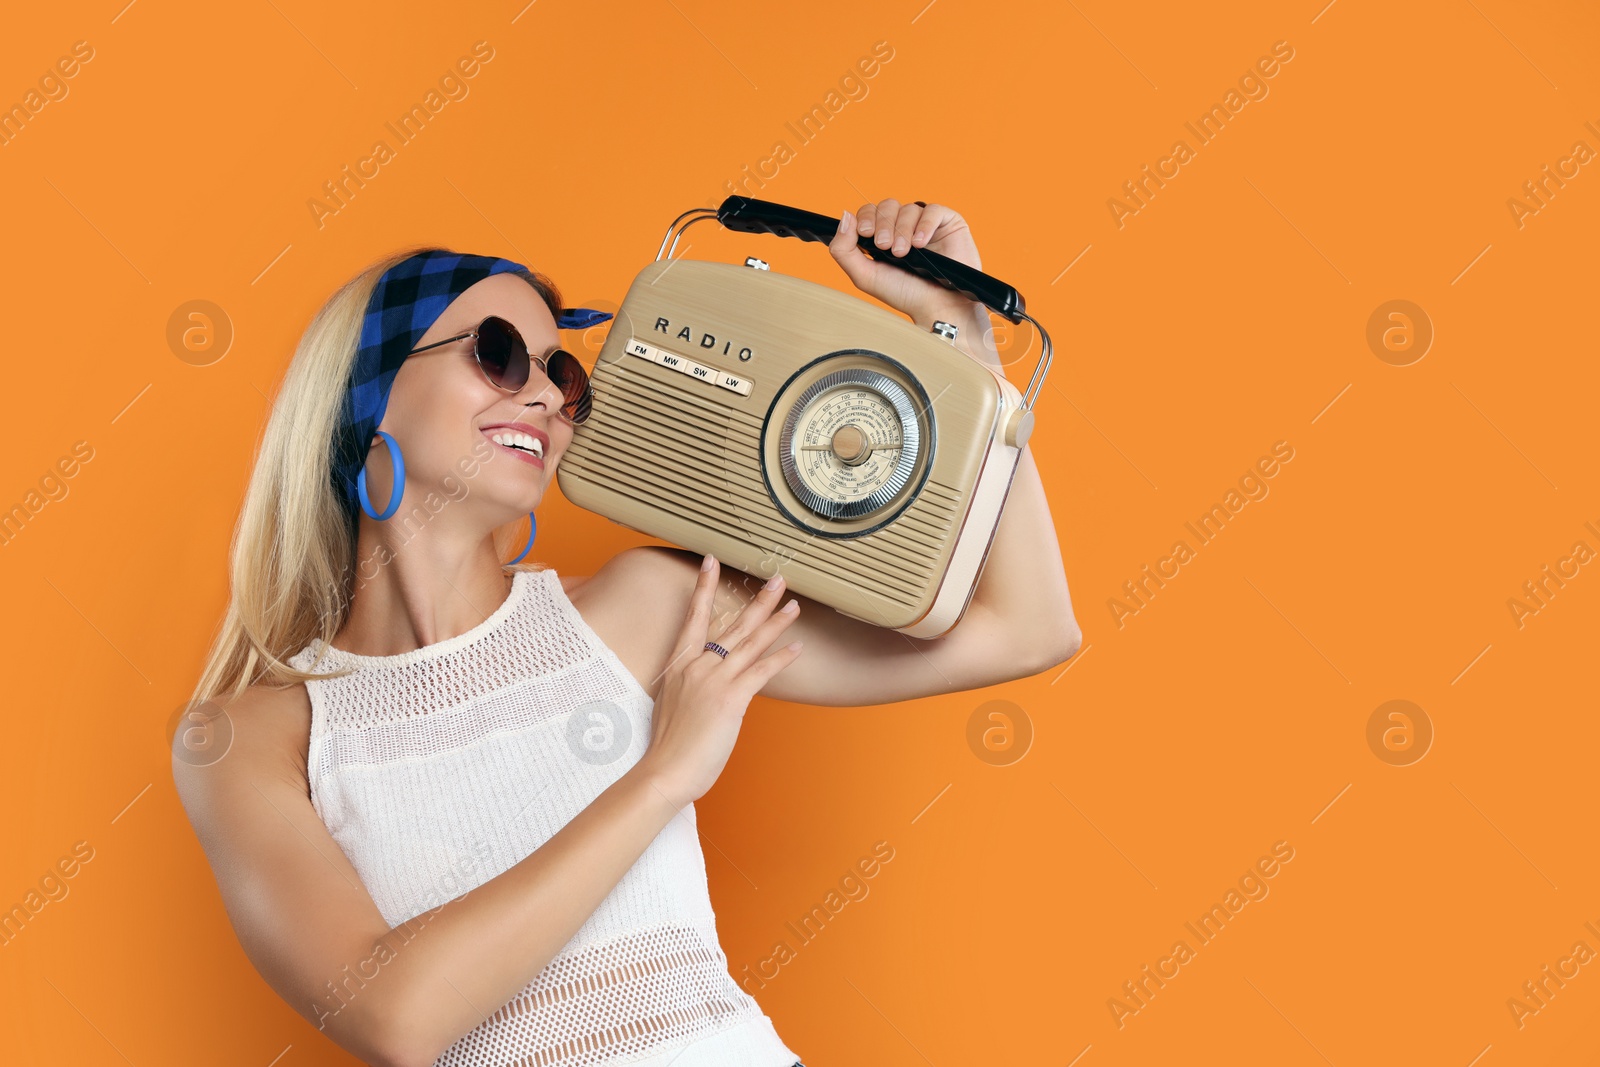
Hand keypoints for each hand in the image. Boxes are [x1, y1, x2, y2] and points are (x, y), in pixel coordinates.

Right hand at [635, 557, 804, 808]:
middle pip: (732, 625)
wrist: (665, 770)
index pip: (694, 617)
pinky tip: (797, 648)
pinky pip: (760, 672)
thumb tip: (708, 683)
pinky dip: (780, 659)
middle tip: (777, 578)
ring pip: (750, 643)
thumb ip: (692, 686)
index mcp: (679, 666)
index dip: (704, 587)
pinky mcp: (730, 700)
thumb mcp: (673, 705)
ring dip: (775, 622)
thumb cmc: (668, 746)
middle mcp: (696, 667)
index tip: (711, 562)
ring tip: (794, 605)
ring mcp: (713, 681)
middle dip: (758, 600)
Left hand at [826, 198, 984, 328]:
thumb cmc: (903, 294)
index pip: (869, 212)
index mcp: (883, 236)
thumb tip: (844, 215)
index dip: (866, 217)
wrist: (936, 306)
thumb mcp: (865, 276)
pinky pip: (933, 210)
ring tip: (904, 253)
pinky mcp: (947, 223)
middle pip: (887, 205)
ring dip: (903, 229)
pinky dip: (925, 224)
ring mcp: (925, 224)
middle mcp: (903, 227)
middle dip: (884, 224)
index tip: (866, 233)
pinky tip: (921, 243)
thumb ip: (844, 250)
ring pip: (909, 208)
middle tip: (886, 246)